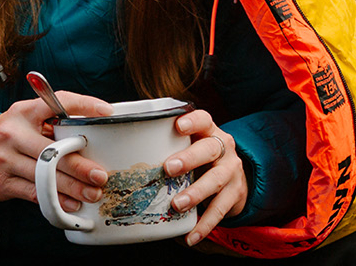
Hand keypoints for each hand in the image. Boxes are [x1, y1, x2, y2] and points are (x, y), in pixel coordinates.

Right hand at [0, 90, 114, 212]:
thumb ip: (51, 123)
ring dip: (72, 188)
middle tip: (101, 176)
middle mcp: (13, 133)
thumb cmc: (8, 136)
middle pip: (52, 150)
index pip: (56, 102)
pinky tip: (71, 204)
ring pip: (45, 175)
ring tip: (92, 193)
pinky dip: (56, 201)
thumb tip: (95, 135)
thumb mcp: (24, 120)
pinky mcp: (2, 182)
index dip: (83, 105)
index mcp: (24, 112)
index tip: (106, 112)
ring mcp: (6, 159)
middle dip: (80, 166)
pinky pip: (34, 193)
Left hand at [162, 109, 247, 245]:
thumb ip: (167, 145)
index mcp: (209, 132)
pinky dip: (204, 225)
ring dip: (195, 193)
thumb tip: (119, 154)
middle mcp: (223, 149)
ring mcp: (231, 171)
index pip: (204, 119)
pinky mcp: (234, 194)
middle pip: (210, 149)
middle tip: (168, 168)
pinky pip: (219, 210)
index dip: (192, 121)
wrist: (236, 179)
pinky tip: (190, 236)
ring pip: (215, 180)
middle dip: (189, 158)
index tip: (178, 126)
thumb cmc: (201, 160)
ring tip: (177, 204)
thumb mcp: (191, 146)